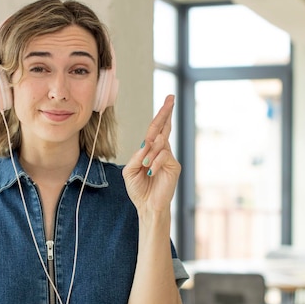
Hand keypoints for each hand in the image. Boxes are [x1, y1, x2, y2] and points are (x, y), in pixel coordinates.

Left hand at [123, 95, 180, 212]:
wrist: (146, 206)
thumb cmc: (138, 189)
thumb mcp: (130, 171)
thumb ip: (136, 156)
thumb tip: (147, 145)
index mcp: (150, 150)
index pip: (156, 128)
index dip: (162, 114)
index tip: (170, 99)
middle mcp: (161, 151)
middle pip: (164, 127)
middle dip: (166, 112)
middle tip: (171, 97)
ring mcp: (169, 158)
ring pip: (161, 142)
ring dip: (150, 153)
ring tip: (144, 166)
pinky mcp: (174, 166)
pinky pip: (164, 156)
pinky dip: (155, 162)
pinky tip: (150, 171)